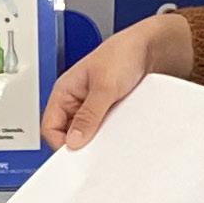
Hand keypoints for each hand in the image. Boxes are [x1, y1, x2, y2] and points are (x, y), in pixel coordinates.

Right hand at [42, 13, 194, 149]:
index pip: (50, 126)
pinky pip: (105, 130)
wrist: (154, 47)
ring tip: (110, 142)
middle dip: (80, 144)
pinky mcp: (111, 111)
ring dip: (98, 140)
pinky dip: (112, 135)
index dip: (60, 142)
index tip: (76, 155)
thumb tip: (73, 140)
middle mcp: (76, 101)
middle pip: (68, 133)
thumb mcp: (104, 86)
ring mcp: (94, 107)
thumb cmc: (124, 54)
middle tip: (94, 153)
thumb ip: (88, 115)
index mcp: (65, 92)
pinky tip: (121, 136)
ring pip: (88, 133)